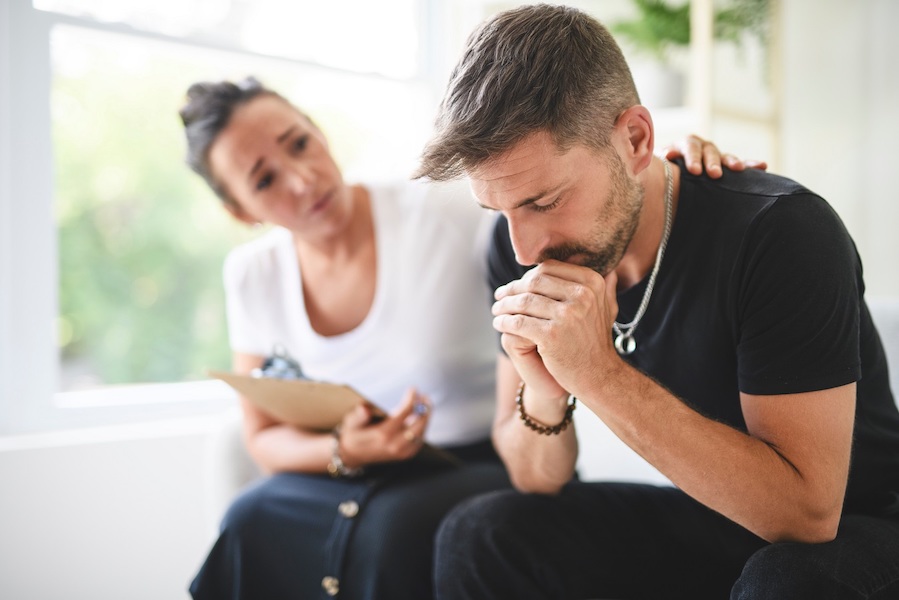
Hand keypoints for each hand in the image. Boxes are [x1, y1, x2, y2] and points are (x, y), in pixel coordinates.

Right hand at [336, 388, 430, 467]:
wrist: (352, 455)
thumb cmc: (353, 434)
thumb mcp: (351, 423)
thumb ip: (359, 415)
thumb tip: (364, 408)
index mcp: (383, 435)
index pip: (404, 414)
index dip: (411, 400)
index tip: (413, 389)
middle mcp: (395, 445)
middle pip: (418, 425)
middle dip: (424, 409)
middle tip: (425, 396)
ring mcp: (401, 452)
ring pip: (421, 433)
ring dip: (425, 418)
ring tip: (424, 404)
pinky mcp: (404, 455)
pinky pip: (419, 440)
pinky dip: (422, 427)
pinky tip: (421, 416)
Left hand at [492, 260, 620, 403]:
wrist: (598, 375)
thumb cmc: (596, 340)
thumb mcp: (607, 306)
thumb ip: (602, 284)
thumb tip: (600, 263)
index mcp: (592, 282)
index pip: (548, 269)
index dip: (527, 276)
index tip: (517, 285)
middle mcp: (582, 295)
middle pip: (533, 283)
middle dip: (512, 289)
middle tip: (499, 296)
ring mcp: (567, 315)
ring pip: (523, 302)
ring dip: (504, 306)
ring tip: (496, 310)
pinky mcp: (552, 335)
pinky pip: (518, 322)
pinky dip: (504, 322)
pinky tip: (499, 324)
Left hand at [663, 134, 767, 177]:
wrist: (670, 175)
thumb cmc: (662, 172)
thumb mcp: (657, 166)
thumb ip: (658, 162)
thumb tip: (657, 159)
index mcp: (684, 145)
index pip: (688, 147)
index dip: (691, 157)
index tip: (694, 170)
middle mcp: (701, 147)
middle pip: (708, 151)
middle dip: (711, 162)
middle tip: (714, 174)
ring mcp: (715, 155)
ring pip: (724, 156)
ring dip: (731, 161)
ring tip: (738, 168)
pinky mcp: (725, 165)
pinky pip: (740, 164)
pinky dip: (751, 165)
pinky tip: (763, 166)